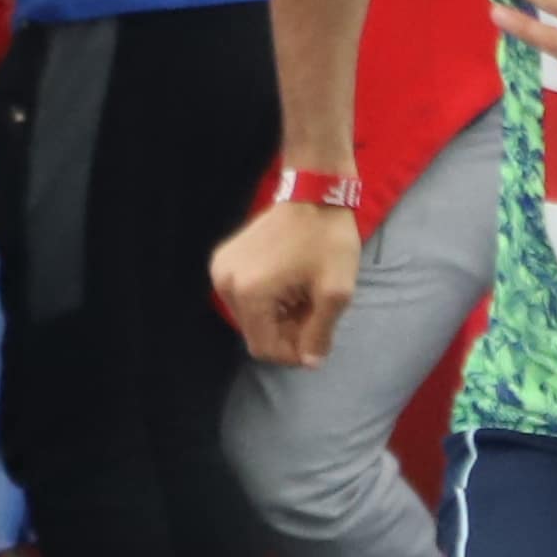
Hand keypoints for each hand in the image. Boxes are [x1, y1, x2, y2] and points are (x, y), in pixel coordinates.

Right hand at [213, 200, 358, 368]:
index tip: (318, 342)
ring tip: (306, 296)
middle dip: (287, 332)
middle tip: (316, 314)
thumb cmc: (328, 240)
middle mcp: (224, 285)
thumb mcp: (336, 290)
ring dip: (278, 316)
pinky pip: (244, 296)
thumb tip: (309, 363)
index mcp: (250, 294)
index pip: (263, 347)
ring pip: (250, 316)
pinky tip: (291, 284)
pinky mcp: (223, 260)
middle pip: (256, 332)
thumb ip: (321, 331)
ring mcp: (220, 271)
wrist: (313, 193)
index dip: (292, 353)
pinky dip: (268, 299)